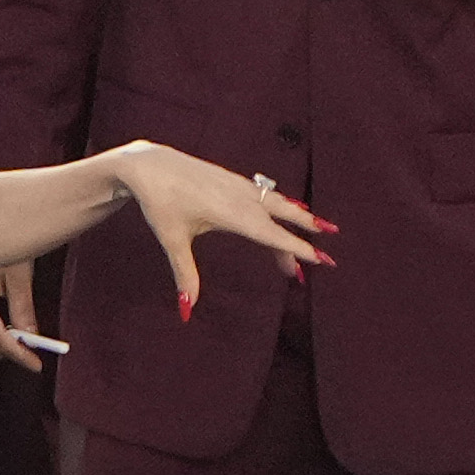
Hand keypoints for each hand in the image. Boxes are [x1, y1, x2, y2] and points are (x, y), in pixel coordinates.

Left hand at [105, 143, 334, 315]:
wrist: (148, 164)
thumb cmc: (159, 202)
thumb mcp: (172, 239)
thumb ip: (185, 274)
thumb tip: (186, 310)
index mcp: (231, 213)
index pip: (272, 235)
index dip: (297, 248)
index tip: (320, 259)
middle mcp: (241, 197)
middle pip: (283, 216)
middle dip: (307, 233)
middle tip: (327, 252)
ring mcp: (238, 184)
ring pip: (277, 204)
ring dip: (296, 219)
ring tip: (317, 230)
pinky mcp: (233, 178)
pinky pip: (266, 194)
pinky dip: (281, 206)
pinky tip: (288, 209)